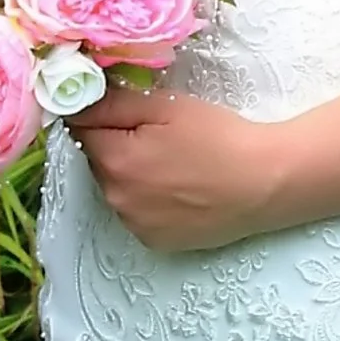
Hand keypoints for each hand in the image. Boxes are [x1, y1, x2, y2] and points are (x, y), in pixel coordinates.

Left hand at [65, 85, 290, 251]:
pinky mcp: (154, 241)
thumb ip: (114, 102)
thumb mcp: (165, 106)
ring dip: (131, 172)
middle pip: (98, 159)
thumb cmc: (217, 138)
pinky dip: (148, 199)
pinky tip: (179, 188)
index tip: (127, 108)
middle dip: (116, 143)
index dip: (101, 113)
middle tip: (159, 132)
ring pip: (117, 186)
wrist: (263, 183)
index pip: (81, 128)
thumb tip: (76, 99)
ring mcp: (134, 224)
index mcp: (114, 160)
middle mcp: (115, 198)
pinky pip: (137, 211)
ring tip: (174, 162)